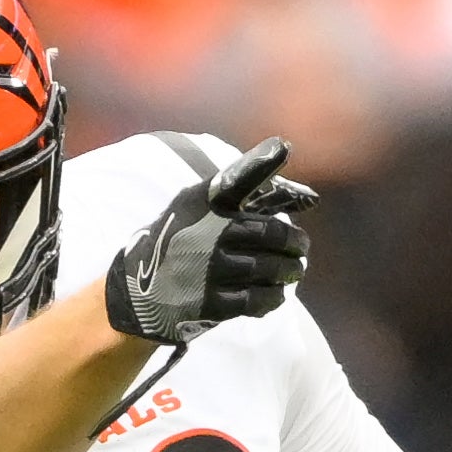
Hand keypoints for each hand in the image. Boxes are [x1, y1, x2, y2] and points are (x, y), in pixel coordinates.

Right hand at [104, 137, 315, 344]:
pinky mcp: (208, 303)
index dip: (261, 162)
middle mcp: (205, 232)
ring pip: (268, 268)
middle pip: (269, 233)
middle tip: (301, 247)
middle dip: (294, 243)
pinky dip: (272, 296)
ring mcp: (206, 269)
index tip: (282, 148)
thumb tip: (311, 199)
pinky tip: (274, 292)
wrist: (140, 290)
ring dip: (288, 271)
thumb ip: (255, 199)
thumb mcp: (204, 209)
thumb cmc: (184, 240)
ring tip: (292, 271)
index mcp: (202, 203)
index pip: (235, 177)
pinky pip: (256, 300)